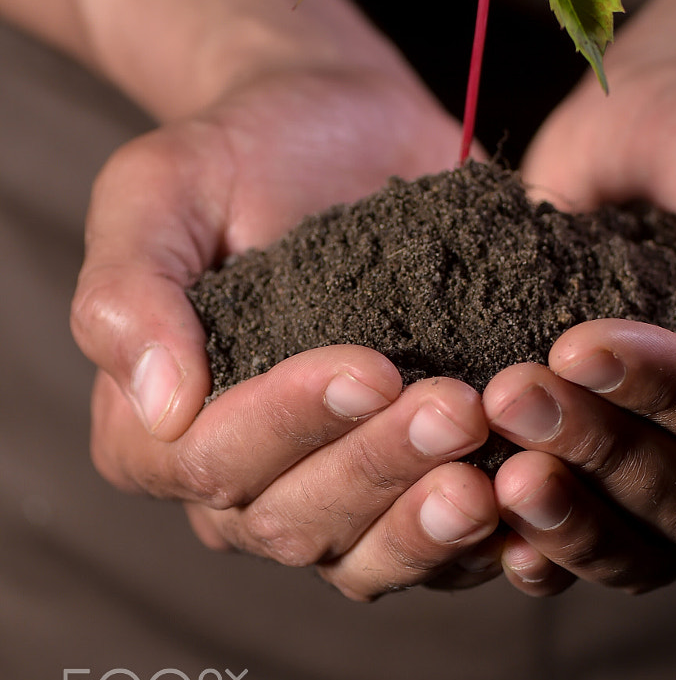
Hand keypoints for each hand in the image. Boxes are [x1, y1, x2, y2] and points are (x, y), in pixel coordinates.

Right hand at [71, 64, 501, 598]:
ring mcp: (335, 491)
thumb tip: (160, 404)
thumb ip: (130, 289)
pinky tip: (541, 507)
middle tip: (457, 408)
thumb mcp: (159, 188)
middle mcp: (241, 482)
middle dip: (380, 467)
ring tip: (495, 474)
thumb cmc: (238, 152)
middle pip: (297, 519)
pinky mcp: (416, 482)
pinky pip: (447, 553)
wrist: (342, 123)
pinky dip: (492, 544)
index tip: (370, 367)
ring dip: (433, 524)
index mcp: (156, 428)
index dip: (289, 424)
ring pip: (371, 555)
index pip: (212, 459)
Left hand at [482, 51, 675, 596]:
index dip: (671, 395)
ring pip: (642, 544)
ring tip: (490, 467)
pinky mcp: (615, 467)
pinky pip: (591, 543)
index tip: (577, 342)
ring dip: (565, 514)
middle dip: (599, 449)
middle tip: (511, 393)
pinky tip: (485, 521)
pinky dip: (541, 545)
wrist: (665, 118)